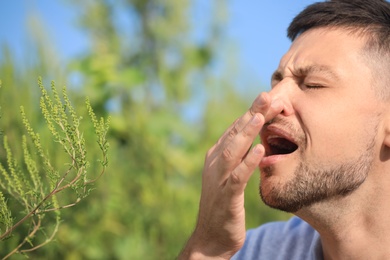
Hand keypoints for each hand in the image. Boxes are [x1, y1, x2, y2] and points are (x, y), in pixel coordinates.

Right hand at [179, 92, 283, 258]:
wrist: (211, 237)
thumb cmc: (224, 203)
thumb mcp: (230, 175)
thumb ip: (239, 156)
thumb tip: (255, 137)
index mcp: (218, 156)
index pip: (236, 129)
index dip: (252, 112)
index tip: (270, 97)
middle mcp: (215, 163)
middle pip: (234, 134)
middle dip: (251, 114)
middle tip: (267, 95)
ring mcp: (218, 179)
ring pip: (232, 151)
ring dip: (246, 133)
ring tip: (260, 116)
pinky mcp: (225, 196)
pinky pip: (237, 177)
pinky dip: (248, 163)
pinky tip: (260, 151)